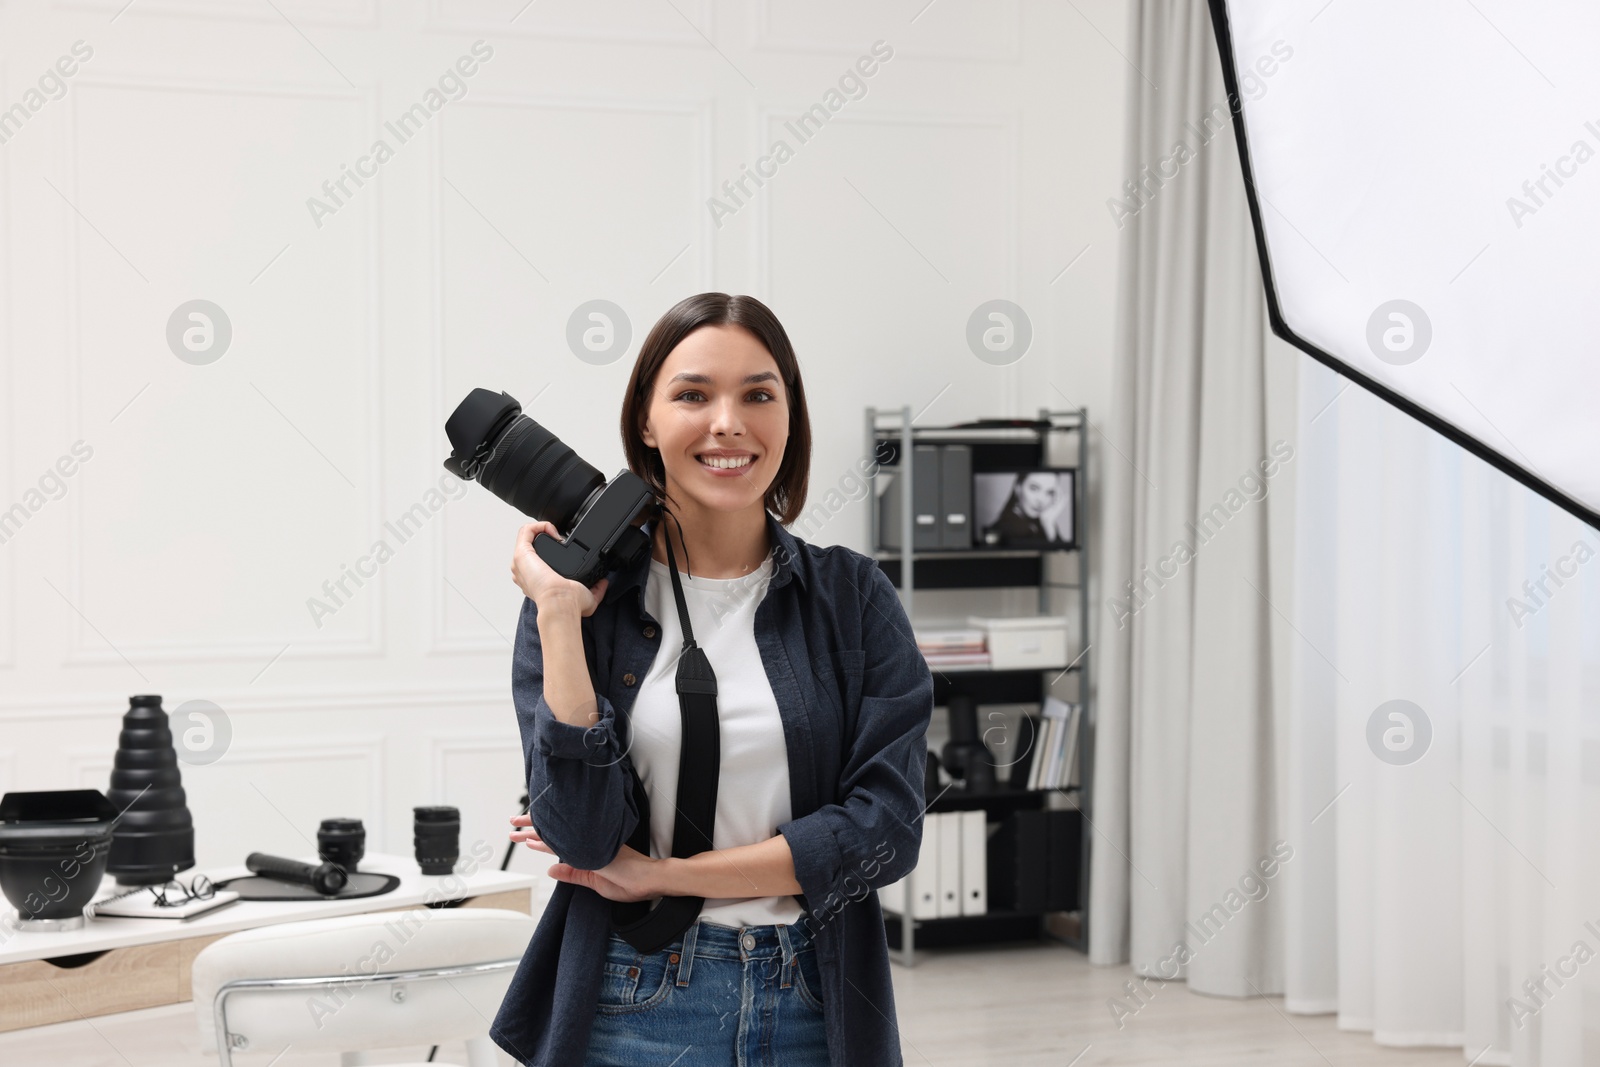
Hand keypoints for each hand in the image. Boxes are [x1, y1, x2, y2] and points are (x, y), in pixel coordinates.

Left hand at [509, 813, 661, 902]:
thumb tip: (551, 871)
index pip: (558, 841)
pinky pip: (566, 845)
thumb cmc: (632, 883)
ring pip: (557, 835)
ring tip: (515, 828)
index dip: (539, 835)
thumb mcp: (597, 884)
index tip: (523, 832)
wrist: (651, 880)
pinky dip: (547, 842)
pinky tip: (533, 840)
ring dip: (534, 832)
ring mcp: (591, 845)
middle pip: (555, 833)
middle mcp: (587, 844)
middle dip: (532, 826)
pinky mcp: (595, 849)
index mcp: (587, 851)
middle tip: (513, 823)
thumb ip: (574, 875)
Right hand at [510, 521, 608, 613]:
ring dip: (542, 529)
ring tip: (557, 534)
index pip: (537, 562)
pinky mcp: (522, 553)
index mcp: (538, 582)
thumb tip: (603, 582)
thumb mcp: (588, 598)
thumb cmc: (569, 603)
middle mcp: (527, 572)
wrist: (562, 602)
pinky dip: (540, 525)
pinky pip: (526, 531)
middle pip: (530, 546)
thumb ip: (597, 590)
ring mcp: (522, 563)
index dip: (549, 551)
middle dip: (545, 537)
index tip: (563, 548)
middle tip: (560, 538)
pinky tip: (553, 531)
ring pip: (525, 536)